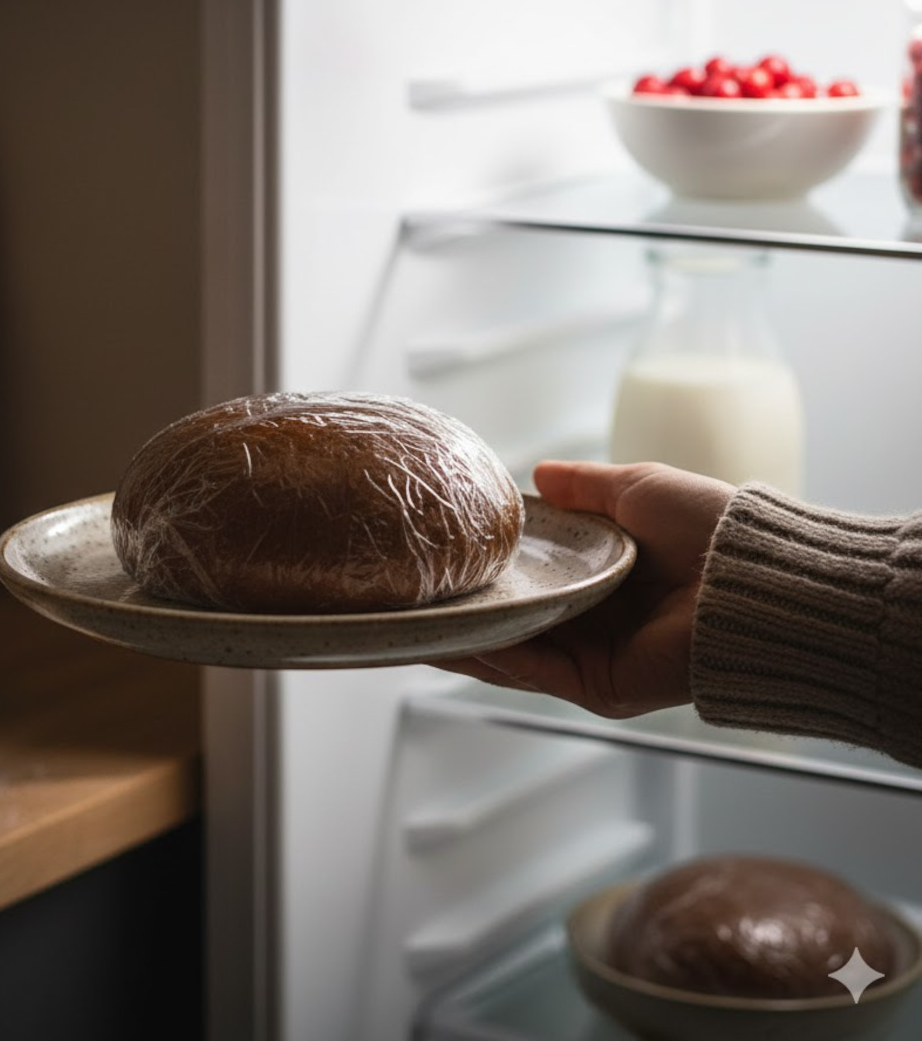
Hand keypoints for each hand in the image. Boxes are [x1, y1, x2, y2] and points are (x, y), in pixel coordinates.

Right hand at [435, 460, 734, 717]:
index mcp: (607, 578)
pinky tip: (448, 638)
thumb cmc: (709, 528)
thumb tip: (536, 474)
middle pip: (513, 620)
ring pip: (511, 650)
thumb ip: (586, 487)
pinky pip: (532, 670)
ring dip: (461, 637)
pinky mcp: (598, 687)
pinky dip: (489, 654)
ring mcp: (595, 658)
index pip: (533, 579)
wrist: (754, 578)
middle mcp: (596, 623)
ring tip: (407, 622)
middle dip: (462, 610)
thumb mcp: (637, 489)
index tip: (443, 555)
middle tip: (407, 596)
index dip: (489, 569)